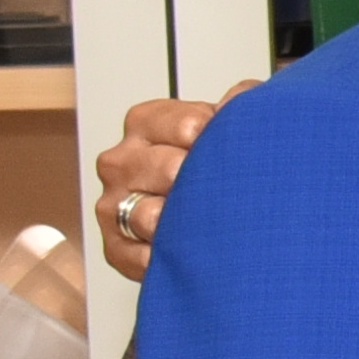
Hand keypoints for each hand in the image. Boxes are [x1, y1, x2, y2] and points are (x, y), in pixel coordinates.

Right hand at [92, 87, 240, 281]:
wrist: (214, 215)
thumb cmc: (217, 163)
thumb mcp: (233, 122)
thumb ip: (243, 100)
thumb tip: (238, 104)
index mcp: (146, 124)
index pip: (184, 124)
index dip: (217, 139)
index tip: (232, 147)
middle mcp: (122, 161)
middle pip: (167, 168)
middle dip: (202, 180)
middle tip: (225, 190)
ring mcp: (114, 204)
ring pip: (146, 214)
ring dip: (181, 221)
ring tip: (205, 223)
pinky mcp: (115, 246)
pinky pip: (135, 257)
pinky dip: (163, 258)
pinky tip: (187, 254)